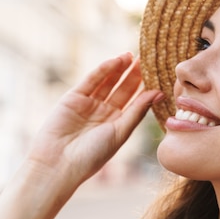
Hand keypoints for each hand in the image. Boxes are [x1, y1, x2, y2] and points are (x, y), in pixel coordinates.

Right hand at [25, 53, 162, 190]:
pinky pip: (91, 81)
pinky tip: (116, 60)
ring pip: (108, 82)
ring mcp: (89, 104)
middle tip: (149, 58)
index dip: (146, 87)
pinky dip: (103, 70)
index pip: (136, 101)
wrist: (59, 163)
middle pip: (124, 89)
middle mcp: (105, 112)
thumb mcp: (120, 132)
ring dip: (120, 68)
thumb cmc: (93, 154)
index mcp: (119, 123)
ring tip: (133, 55)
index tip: (160, 73)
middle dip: (135, 74)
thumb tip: (159, 92)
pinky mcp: (73, 98)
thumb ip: (138, 110)